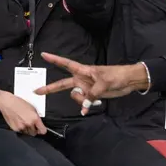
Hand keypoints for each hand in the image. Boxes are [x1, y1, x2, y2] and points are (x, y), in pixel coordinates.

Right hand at [0, 90, 46, 135]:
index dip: (42, 130)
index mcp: (34, 118)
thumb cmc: (18, 102)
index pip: (43, 131)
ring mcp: (21, 127)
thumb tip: (39, 123)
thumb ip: (36, 117)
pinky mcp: (15, 128)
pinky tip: (18, 122)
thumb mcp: (32, 107)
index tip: (41, 129)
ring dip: (26, 130)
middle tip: (30, 124)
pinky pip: (20, 132)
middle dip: (33, 130)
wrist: (6, 102)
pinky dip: (20, 129)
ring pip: (27, 133)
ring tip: (23, 122)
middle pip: (34, 133)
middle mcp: (28, 123)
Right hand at [35, 52, 150, 114]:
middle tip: (37, 91)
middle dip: (50, 88)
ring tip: (94, 100)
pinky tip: (87, 110)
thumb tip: (85, 105)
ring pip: (75, 96)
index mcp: (83, 71)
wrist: (128, 81)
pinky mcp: (92, 96)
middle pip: (62, 84)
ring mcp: (86, 88)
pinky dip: (85, 107)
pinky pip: (83, 103)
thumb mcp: (104, 83)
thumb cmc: (116, 75)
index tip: (44, 54)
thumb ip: (92, 94)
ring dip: (81, 100)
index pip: (65, 64)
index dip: (54, 59)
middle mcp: (81, 79)